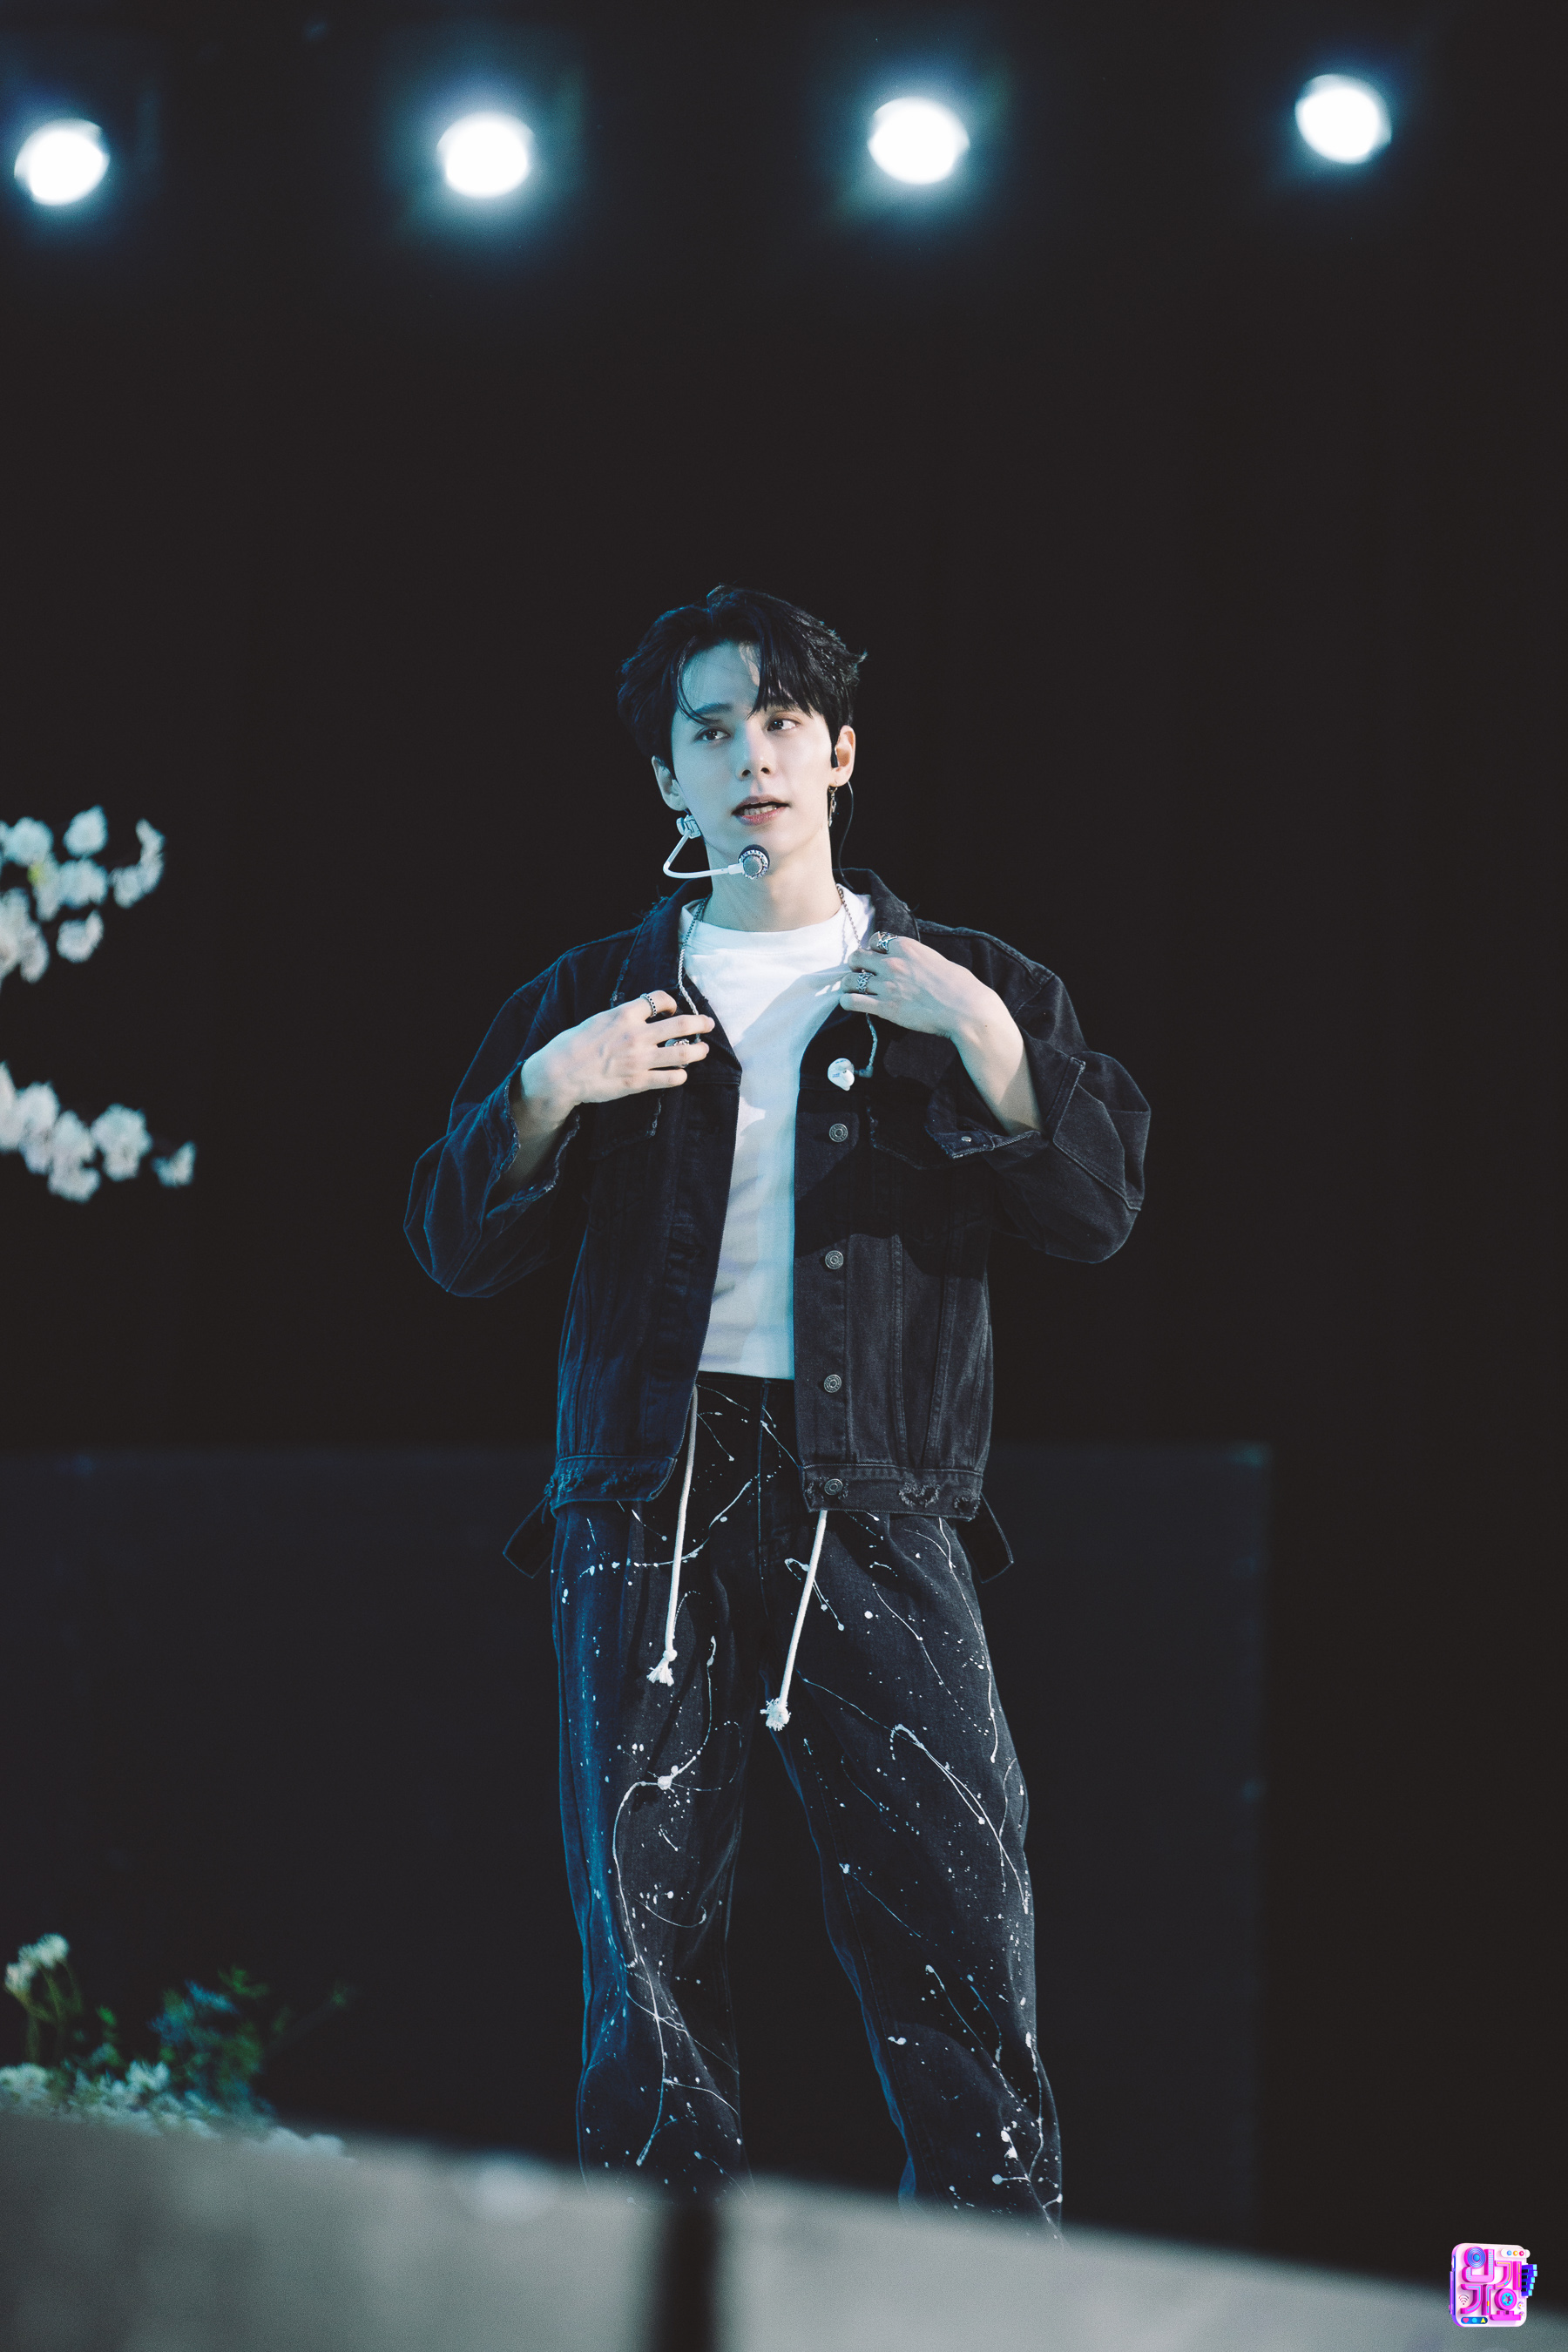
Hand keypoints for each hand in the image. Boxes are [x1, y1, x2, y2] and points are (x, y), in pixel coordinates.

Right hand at [521, 993, 713, 1123]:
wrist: (560, 1073)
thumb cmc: (573, 1045)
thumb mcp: (597, 1020)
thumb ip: (621, 1017)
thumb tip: (638, 1014)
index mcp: (625, 1015)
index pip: (660, 1000)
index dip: (671, 1002)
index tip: (673, 1008)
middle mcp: (637, 1035)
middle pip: (682, 1024)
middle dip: (700, 1023)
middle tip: (709, 1023)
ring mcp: (640, 1059)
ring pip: (683, 1053)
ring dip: (698, 1051)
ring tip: (703, 1051)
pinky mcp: (638, 1082)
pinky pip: (670, 1078)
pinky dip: (680, 1075)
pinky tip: (681, 1074)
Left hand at [837, 932, 997, 1040]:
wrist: (965, 1009)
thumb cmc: (960, 986)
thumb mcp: (937, 961)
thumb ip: (918, 959)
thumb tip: (914, 964)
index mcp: (906, 947)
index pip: (876, 940)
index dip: (873, 950)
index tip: (876, 958)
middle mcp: (893, 963)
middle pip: (857, 957)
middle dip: (856, 965)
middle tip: (860, 974)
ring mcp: (887, 985)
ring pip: (850, 980)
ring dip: (848, 985)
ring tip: (852, 990)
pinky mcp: (885, 1008)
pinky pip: (852, 1002)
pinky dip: (847, 1002)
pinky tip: (852, 1004)